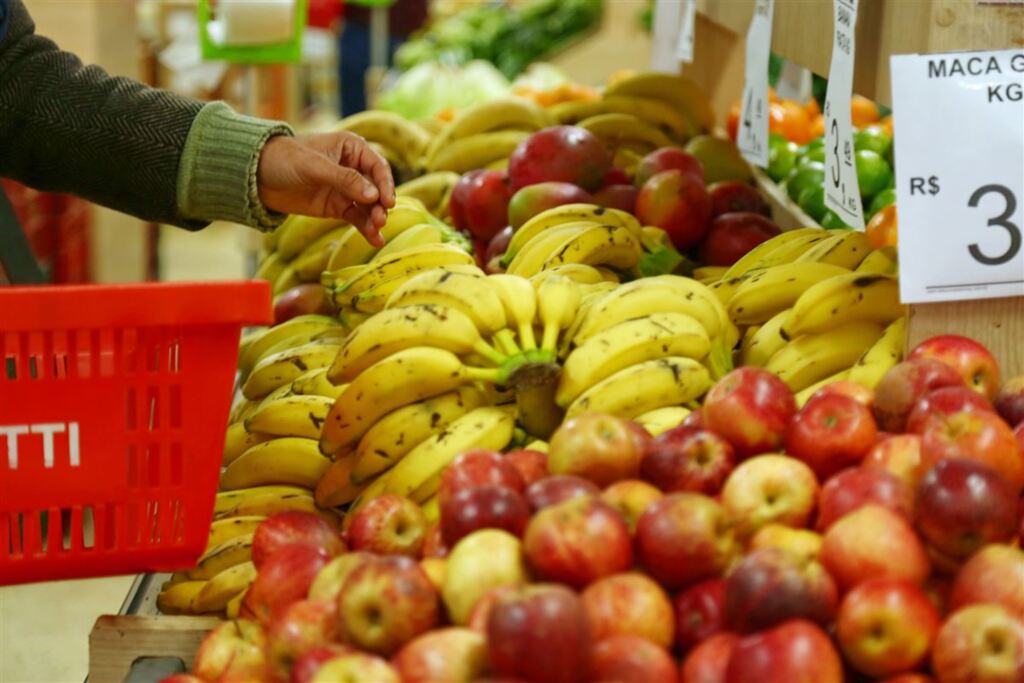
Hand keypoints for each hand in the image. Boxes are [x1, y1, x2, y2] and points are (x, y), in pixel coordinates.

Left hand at [257, 132, 395, 245]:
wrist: (257, 177)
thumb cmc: (284, 159)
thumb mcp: (314, 166)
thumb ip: (345, 179)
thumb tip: (373, 195)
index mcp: (351, 148)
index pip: (377, 166)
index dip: (385, 184)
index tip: (388, 202)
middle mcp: (353, 168)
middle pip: (376, 188)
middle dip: (380, 204)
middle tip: (380, 219)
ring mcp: (346, 189)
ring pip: (368, 205)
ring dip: (375, 218)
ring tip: (376, 230)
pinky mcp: (337, 207)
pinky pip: (357, 218)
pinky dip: (366, 228)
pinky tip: (374, 240)